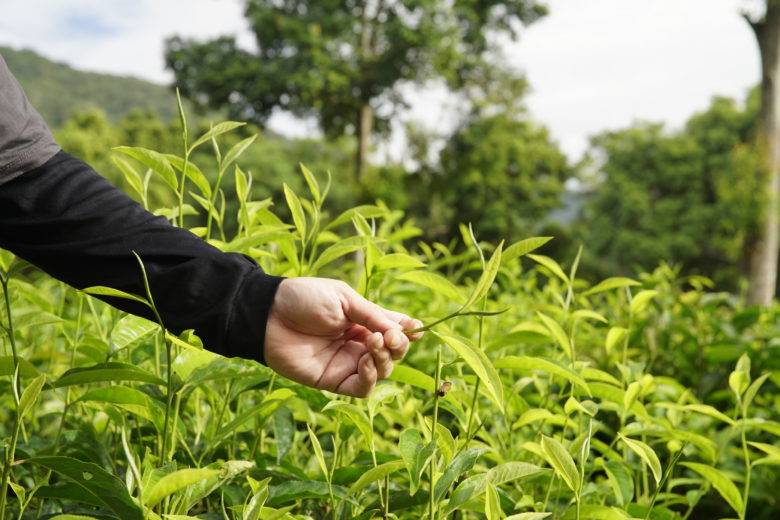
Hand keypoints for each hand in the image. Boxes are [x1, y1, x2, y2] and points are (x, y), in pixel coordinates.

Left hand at [264, 277, 423, 396]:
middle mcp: (359, 343)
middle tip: (387, 335)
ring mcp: (346, 363)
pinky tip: (364, 361)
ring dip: (384, 359)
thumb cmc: (304, 298)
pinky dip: (370, 377)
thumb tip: (406, 330)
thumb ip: (374, 316)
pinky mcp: (333, 380)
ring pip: (382, 371)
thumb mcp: (344, 299)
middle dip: (398, 345)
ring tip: (372, 343)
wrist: (269, 314)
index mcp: (363, 320)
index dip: (409, 332)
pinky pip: (362, 388)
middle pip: (394, 353)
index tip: (418, 330)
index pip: (395, 330)